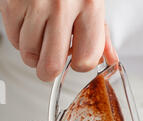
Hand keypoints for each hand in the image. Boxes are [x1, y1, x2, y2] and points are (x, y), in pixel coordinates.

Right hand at [0, 0, 117, 80]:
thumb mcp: (92, 1)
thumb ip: (101, 33)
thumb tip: (111, 60)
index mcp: (89, 5)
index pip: (86, 60)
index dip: (80, 65)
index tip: (75, 59)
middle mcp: (63, 5)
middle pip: (52, 65)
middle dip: (49, 72)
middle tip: (49, 65)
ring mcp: (36, 4)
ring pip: (29, 55)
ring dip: (32, 53)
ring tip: (39, 37)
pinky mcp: (13, 2)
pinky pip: (13, 39)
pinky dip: (18, 37)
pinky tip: (27, 24)